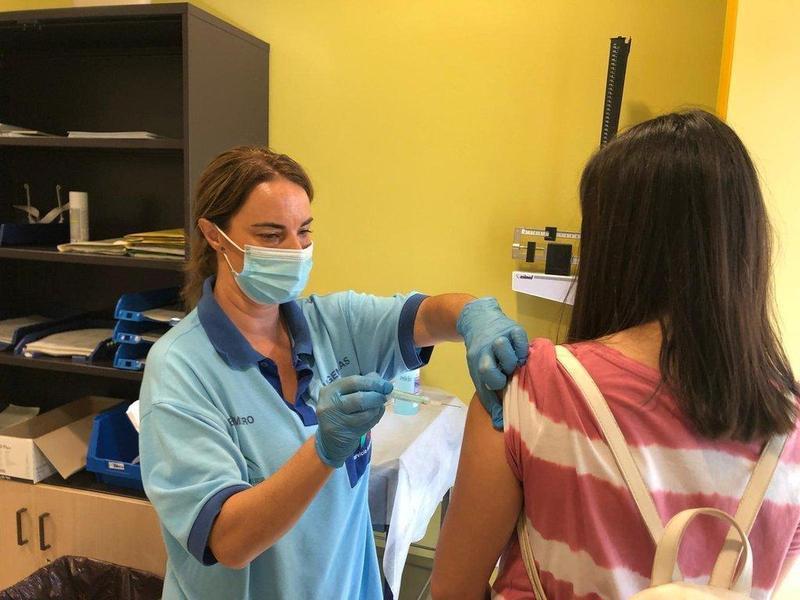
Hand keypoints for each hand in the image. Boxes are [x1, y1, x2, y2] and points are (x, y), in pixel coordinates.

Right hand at [314, 373, 391, 467]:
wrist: (329, 438)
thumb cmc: (340, 410)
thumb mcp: (344, 394)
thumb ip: (361, 384)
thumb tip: (380, 380)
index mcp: (329, 390)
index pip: (354, 382)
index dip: (373, 383)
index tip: (386, 385)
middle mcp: (330, 405)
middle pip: (361, 398)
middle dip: (377, 396)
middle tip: (385, 396)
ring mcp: (338, 422)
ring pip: (366, 413)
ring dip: (377, 408)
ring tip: (378, 406)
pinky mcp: (346, 434)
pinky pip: (368, 424)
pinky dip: (376, 418)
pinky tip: (374, 415)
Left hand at [457, 297, 528, 428]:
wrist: (479, 321)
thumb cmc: (484, 355)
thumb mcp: (481, 375)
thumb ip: (490, 398)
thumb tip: (498, 424)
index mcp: (478, 366)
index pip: (483, 387)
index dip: (494, 394)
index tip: (504, 397)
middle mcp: (485, 353)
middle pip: (486, 369)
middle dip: (498, 377)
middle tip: (508, 376)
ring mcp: (498, 339)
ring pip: (502, 350)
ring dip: (511, 360)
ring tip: (516, 363)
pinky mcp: (512, 329)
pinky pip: (519, 339)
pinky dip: (522, 347)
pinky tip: (522, 353)